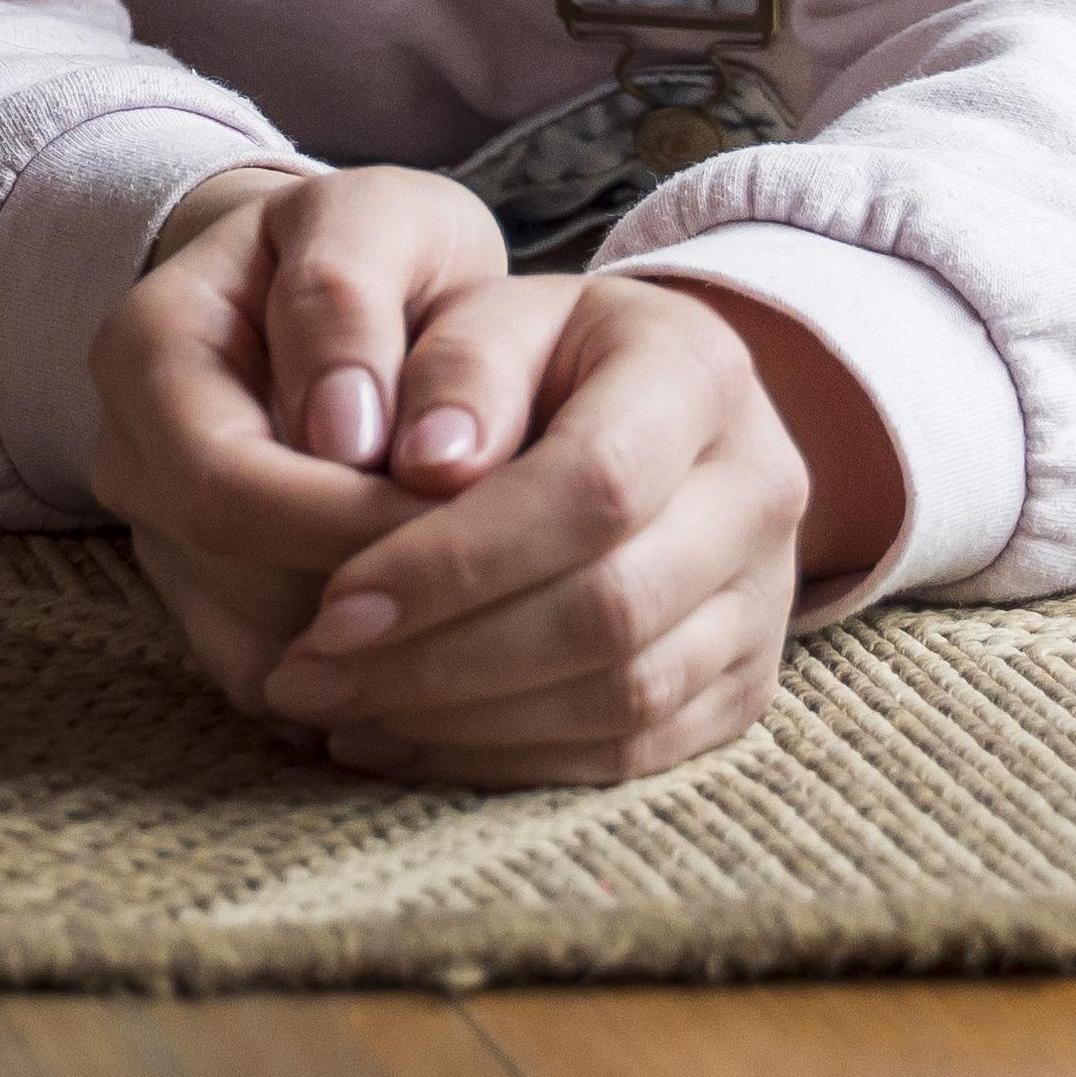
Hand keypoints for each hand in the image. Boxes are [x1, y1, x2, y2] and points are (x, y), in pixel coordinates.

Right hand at [90, 162, 501, 719]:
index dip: (350, 519)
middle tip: (513, 575)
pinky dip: (377, 687)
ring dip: (390, 649)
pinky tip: (462, 648)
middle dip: (384, 587)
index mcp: (146, 352)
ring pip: (268, 652)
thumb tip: (342, 435)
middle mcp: (131, 459)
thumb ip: (347, 297)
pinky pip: (285, 688)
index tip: (478, 513)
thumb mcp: (376, 221)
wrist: (340, 289)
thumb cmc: (375, 252)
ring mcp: (161, 544)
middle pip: (242, 582)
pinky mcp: (208, 610)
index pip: (226, 484)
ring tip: (505, 610)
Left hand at [251, 269, 867, 783]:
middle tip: (310, 674)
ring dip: (465, 723)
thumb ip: (456, 367)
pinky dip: (509, 760)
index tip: (332, 600)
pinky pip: (633, 752)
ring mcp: (766, 599)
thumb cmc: (533, 357)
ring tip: (338, 709)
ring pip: (625, 697)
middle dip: (444, 658)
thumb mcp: (488, 316)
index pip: (589, 487)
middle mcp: (760, 489)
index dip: (457, 558)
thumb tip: (423, 466)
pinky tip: (401, 742)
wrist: (642, 410)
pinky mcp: (744, 684)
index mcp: (699, 371)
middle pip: (612, 608)